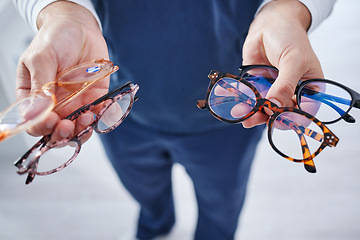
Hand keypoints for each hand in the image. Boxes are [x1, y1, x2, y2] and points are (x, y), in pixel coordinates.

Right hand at [16, 1, 108, 141]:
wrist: (80, 27)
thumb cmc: (55, 37)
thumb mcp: (41, 57)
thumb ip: (40, 84)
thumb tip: (37, 110)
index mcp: (34, 96)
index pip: (34, 122)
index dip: (42, 126)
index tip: (51, 120)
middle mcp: (54, 104)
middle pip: (56, 131)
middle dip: (62, 134)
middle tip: (68, 126)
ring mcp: (75, 103)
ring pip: (77, 128)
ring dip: (82, 130)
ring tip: (86, 118)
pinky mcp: (94, 98)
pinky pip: (97, 114)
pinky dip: (101, 117)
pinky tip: (101, 111)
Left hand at [241, 0, 323, 127]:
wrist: (271, 23)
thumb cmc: (290, 38)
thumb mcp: (293, 61)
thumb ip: (285, 85)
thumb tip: (275, 106)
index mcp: (308, 90)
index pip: (302, 113)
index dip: (290, 120)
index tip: (275, 119)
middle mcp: (290, 93)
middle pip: (279, 114)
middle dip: (264, 117)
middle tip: (250, 120)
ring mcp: (272, 90)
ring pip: (261, 108)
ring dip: (249, 111)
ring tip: (238, 112)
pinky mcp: (257, 85)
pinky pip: (248, 95)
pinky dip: (237, 97)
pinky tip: (224, 96)